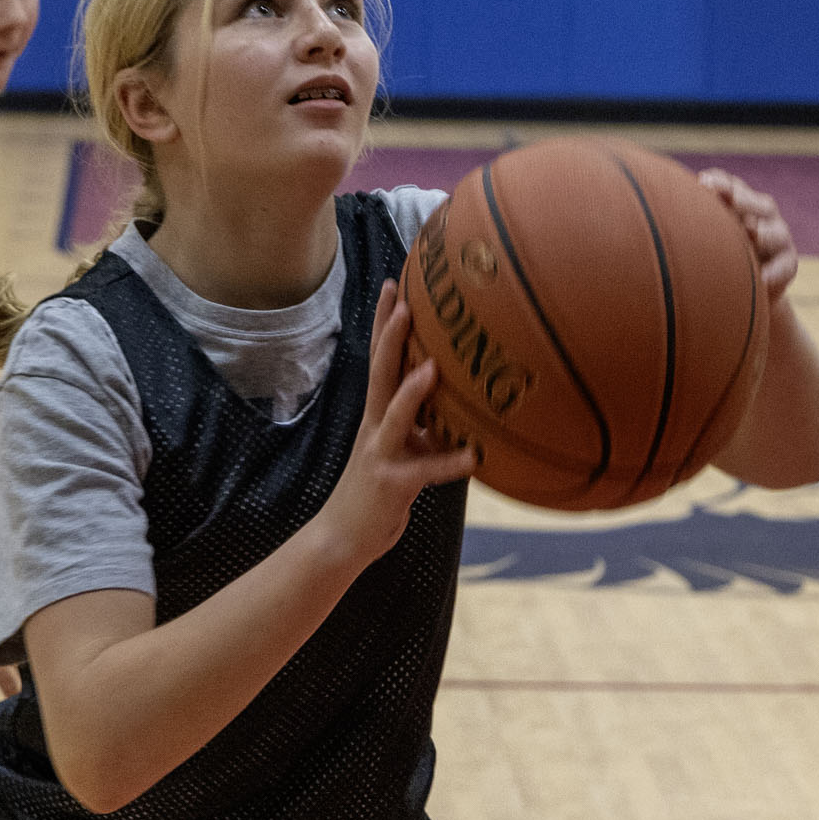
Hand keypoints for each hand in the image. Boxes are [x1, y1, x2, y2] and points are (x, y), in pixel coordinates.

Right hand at [316, 283, 477, 570]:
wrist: (344, 535)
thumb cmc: (379, 488)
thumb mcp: (403, 448)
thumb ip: (425, 424)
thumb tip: (459, 401)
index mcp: (377, 413)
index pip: (379, 358)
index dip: (384, 322)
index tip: (394, 284)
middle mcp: (374, 426)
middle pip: (380, 372)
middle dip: (389, 335)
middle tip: (401, 300)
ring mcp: (380, 453)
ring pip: (394, 415)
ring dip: (412, 392)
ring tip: (433, 368)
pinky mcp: (392, 483)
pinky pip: (425, 471)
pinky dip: (450, 463)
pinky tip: (473, 457)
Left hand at [698, 168, 797, 303]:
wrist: (750, 285)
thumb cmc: (721, 253)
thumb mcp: (711, 233)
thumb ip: (700, 217)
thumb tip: (676, 201)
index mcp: (744, 202)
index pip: (735, 188)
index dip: (722, 184)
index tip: (704, 183)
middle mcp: (765, 216)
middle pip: (759, 205)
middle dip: (744, 202)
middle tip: (729, 199)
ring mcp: (780, 239)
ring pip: (775, 234)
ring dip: (764, 234)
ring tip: (752, 234)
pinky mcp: (788, 264)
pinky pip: (785, 267)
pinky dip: (775, 272)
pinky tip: (763, 278)